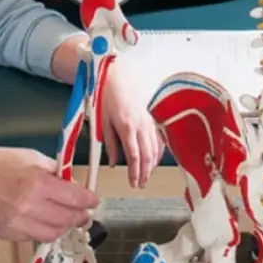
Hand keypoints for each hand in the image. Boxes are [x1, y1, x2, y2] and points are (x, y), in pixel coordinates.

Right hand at [0, 147, 97, 241]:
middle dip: (80, 216)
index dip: (88, 201)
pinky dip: (45, 232)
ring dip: (64, 227)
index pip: (74, 198)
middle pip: (67, 219)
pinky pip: (34, 238)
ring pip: (53, 234)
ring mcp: (19, 224)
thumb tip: (70, 182)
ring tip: (68, 220)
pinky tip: (48, 224)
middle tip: (85, 213)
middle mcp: (31, 207)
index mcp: (39, 184)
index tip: (94, 200)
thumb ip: (54, 171)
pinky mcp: (8, 234)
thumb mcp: (32, 157)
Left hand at [102, 67, 163, 188]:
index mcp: (127, 127)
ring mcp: (149, 122)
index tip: (133, 183)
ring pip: (155, 148)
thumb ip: (110, 144)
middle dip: (146, 172)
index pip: (134, 156)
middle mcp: (141, 125)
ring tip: (148, 176)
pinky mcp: (152, 119)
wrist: (118, 78)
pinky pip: (159, 139)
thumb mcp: (103, 122)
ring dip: (153, 165)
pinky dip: (159, 151)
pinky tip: (156, 159)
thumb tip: (114, 163)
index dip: (135, 172)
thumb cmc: (108, 98)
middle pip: (148, 155)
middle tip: (141, 184)